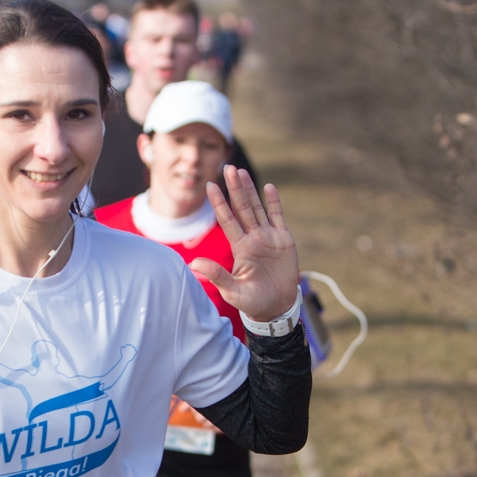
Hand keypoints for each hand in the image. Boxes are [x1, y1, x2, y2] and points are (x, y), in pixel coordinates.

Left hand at [188, 166, 301, 322]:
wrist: (276, 308)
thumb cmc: (252, 303)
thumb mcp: (233, 291)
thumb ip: (216, 275)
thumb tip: (193, 263)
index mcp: (239, 248)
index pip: (227, 220)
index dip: (219, 203)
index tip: (209, 186)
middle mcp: (252, 238)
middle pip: (241, 208)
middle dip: (234, 188)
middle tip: (227, 167)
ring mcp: (268, 237)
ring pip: (257, 208)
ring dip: (250, 190)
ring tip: (240, 172)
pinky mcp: (283, 240)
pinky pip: (277, 217)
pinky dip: (273, 202)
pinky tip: (268, 187)